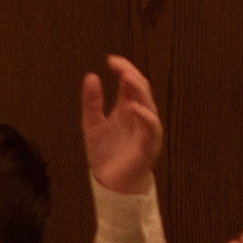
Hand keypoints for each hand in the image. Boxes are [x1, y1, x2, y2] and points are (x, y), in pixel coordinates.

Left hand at [81, 56, 162, 195]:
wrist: (111, 184)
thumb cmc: (106, 154)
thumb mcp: (91, 123)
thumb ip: (92, 102)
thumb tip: (90, 76)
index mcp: (127, 108)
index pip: (131, 83)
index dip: (123, 69)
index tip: (110, 59)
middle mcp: (139, 115)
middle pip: (141, 89)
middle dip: (131, 74)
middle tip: (118, 64)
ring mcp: (146, 129)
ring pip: (148, 104)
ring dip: (139, 90)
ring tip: (127, 77)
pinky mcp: (148, 145)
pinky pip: (151, 128)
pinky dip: (145, 116)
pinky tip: (134, 107)